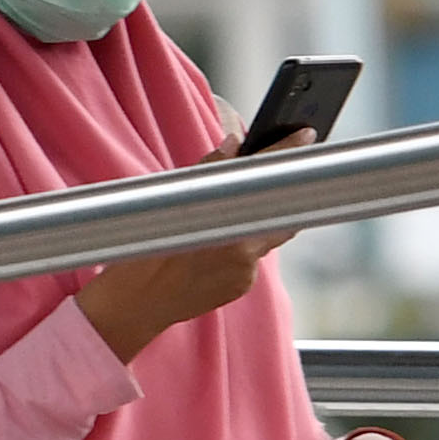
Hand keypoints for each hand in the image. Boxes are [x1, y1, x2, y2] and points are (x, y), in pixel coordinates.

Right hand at [74, 140, 294, 364]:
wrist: (134, 304)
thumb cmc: (143, 250)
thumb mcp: (169, 201)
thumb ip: (208, 171)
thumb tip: (233, 146)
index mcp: (222, 219)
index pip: (266, 176)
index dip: (288, 152)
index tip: (304, 135)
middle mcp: (242, 247)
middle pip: (279, 208)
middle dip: (276, 191)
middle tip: (271, 173)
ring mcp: (246, 269)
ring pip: (266, 234)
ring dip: (256, 219)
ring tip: (229, 212)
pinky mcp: (243, 285)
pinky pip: (254, 257)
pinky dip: (243, 244)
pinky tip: (218, 244)